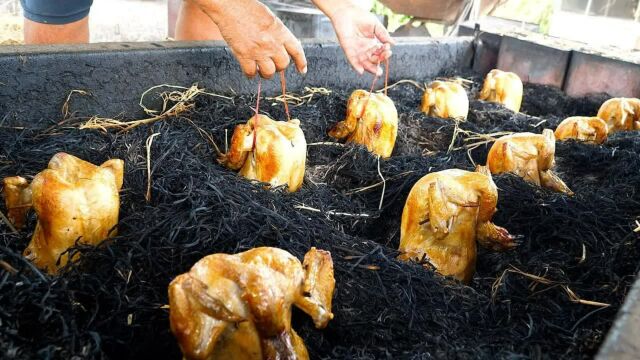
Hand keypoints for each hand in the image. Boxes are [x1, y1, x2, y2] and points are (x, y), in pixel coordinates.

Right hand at [192, 0, 306, 78]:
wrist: (231, 5)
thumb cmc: (248, 8)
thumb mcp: (270, 19)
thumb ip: (278, 33)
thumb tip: (282, 45)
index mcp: (280, 32)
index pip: (297, 51)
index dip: (301, 62)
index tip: (302, 70)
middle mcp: (272, 43)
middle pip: (283, 64)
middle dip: (278, 67)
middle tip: (271, 64)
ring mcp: (258, 50)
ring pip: (269, 72)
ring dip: (265, 73)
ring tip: (260, 70)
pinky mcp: (244, 55)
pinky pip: (251, 73)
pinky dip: (250, 74)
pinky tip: (249, 71)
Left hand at [324, 3, 394, 74]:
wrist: (347, 12)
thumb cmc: (361, 17)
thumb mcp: (375, 26)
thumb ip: (383, 35)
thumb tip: (393, 43)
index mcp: (373, 44)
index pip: (380, 53)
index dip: (385, 53)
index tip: (388, 50)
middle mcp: (365, 50)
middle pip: (374, 60)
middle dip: (380, 61)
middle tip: (385, 59)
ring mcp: (357, 51)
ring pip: (365, 63)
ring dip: (371, 68)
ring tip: (378, 72)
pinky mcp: (348, 50)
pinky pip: (352, 60)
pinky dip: (356, 66)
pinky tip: (361, 71)